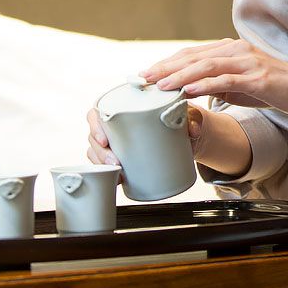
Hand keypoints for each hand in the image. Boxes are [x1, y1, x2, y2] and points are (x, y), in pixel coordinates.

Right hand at [86, 104, 205, 173]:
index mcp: (123, 107)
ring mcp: (115, 141)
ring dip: (102, 164)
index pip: (97, 113)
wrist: (184, 136)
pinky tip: (116, 179)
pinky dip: (107, 173)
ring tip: (118, 173)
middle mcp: (115, 124)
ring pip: (96, 152)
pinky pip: (105, 164)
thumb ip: (191, 119)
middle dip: (100, 152)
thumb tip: (192, 129)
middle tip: (115, 162)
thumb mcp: (185, 116)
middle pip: (94, 136)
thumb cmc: (178, 118)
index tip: (104, 140)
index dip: (95, 126)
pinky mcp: (120, 155)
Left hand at [139, 37, 287, 115]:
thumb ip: (216, 84)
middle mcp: (237, 50)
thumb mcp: (239, 85)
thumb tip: (190, 92)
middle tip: (142, 79)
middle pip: (193, 56)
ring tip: (159, 86)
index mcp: (231, 49)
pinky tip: (188, 91)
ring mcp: (247, 62)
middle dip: (165, 68)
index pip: (191, 53)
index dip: (167, 63)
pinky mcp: (257, 77)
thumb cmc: (273, 88)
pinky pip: (226, 79)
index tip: (146, 75)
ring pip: (206, 65)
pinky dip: (204, 84)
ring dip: (179, 75)